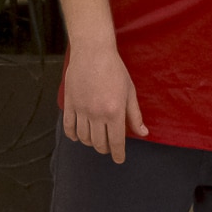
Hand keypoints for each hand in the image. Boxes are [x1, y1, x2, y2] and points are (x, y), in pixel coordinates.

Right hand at [61, 42, 146, 162]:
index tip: (119, 159)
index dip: (118, 154)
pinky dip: (74, 136)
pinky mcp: (69, 104)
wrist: (92, 52)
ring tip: (96, 139)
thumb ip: (135, 115)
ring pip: (84, 138)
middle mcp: (96, 114)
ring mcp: (81, 110)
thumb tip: (143, 133)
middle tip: (109, 147)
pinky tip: (79, 136)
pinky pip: (69, 127)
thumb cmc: (114, 70)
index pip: (116, 142)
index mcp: (114, 112)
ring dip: (91, 142)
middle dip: (105, 149)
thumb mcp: (129, 91)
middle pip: (98, 143)